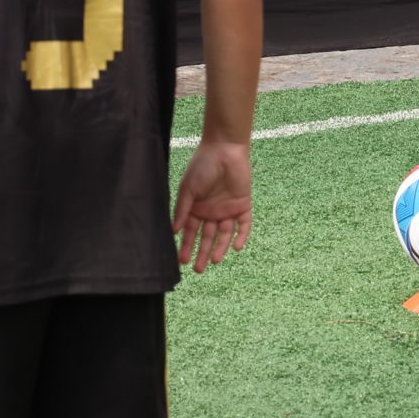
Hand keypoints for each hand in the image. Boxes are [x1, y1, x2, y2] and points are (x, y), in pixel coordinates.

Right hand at [172, 140, 251, 272]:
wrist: (224, 148)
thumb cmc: (202, 165)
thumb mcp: (188, 188)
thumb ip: (183, 209)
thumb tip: (175, 231)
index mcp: (196, 207)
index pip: (191, 232)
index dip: (186, 246)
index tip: (182, 261)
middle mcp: (211, 211)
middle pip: (206, 237)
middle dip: (202, 253)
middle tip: (198, 269)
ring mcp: (227, 209)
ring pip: (224, 235)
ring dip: (220, 248)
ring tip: (214, 260)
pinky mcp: (242, 205)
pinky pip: (243, 225)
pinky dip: (241, 236)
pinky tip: (237, 247)